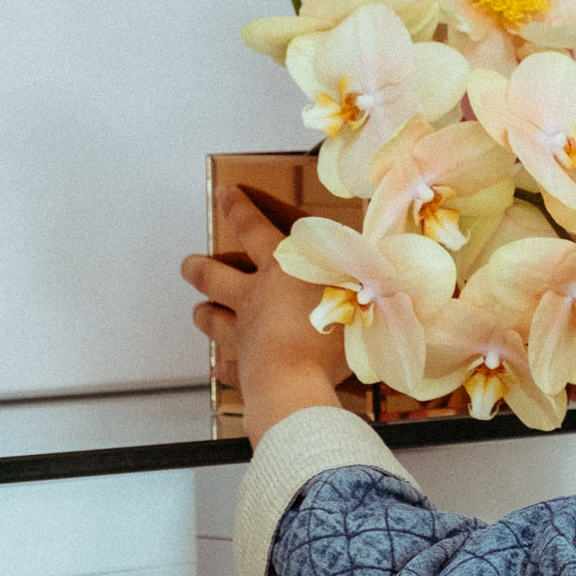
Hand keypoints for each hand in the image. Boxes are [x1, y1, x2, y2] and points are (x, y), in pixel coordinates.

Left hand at [181, 187, 348, 444]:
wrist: (301, 382)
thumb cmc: (332, 332)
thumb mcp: (361, 287)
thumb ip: (367, 270)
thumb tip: (387, 252)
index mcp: (280, 269)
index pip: (252, 228)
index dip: (238, 208)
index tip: (223, 193)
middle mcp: (254, 298)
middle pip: (215, 276)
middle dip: (200, 267)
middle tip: (188, 264)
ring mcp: (244, 334)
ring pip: (212, 319)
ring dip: (205, 314)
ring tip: (198, 310)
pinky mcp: (244, 368)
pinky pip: (228, 367)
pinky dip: (223, 367)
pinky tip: (219, 369)